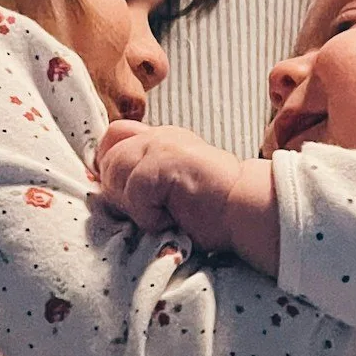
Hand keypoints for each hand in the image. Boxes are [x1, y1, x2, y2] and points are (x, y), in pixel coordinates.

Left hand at [94, 121, 280, 276]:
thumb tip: (108, 189)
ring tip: (162, 216)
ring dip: (134, 205)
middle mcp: (160, 136)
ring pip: (116, 174)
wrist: (247, 210)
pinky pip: (135, 191)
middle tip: (149, 212)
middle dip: (119, 192)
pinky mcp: (166, 163)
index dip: (109, 164)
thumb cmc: (212, 210)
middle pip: (109, 156)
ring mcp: (163, 146)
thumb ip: (144, 178)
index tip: (126, 195)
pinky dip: (149, 215)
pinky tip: (171, 219)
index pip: (114, 136)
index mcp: (161, 139)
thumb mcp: (172, 188)